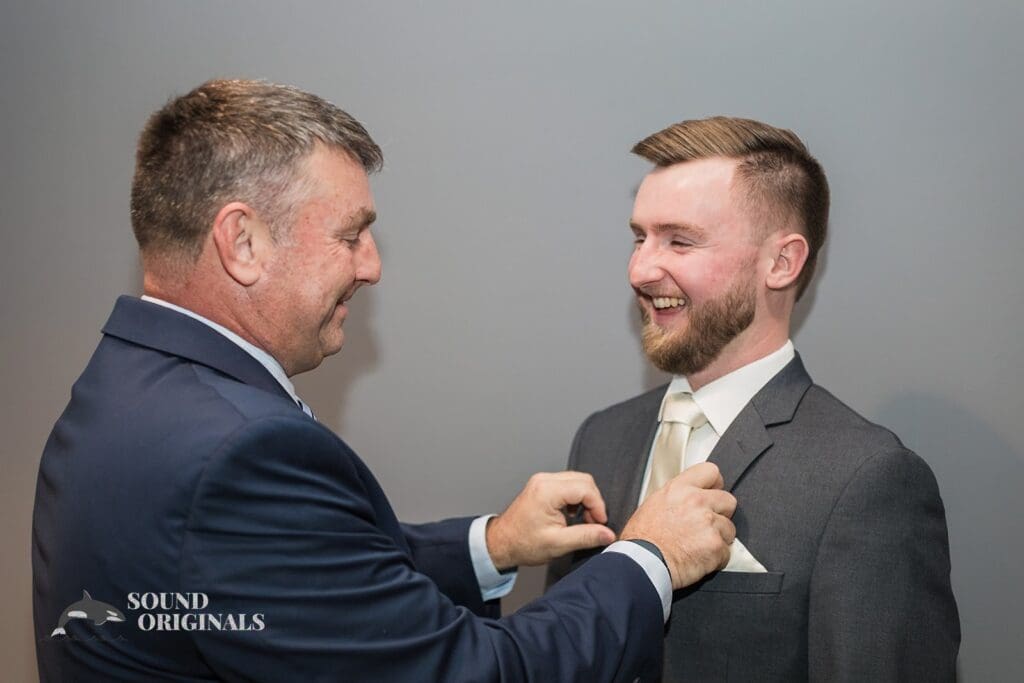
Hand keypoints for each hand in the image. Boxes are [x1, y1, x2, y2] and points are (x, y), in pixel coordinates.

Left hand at [486, 472, 616, 569]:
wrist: (502, 543)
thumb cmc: (523, 543)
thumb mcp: (558, 544)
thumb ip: (586, 536)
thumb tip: (608, 534)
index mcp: (547, 491)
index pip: (586, 489)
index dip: (598, 507)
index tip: (600, 524)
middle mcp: (544, 480)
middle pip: (584, 481)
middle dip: (593, 502)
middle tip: (593, 523)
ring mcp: (542, 481)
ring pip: (577, 481)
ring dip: (585, 500)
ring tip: (583, 521)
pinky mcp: (542, 485)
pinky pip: (568, 484)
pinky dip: (576, 498)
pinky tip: (572, 515)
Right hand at [621, 462, 735, 589]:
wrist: (642, 563)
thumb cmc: (642, 539)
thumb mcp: (653, 504)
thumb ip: (676, 497)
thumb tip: (686, 499)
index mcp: (679, 488)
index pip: (711, 472)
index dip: (714, 485)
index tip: (712, 494)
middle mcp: (696, 501)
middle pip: (728, 500)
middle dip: (721, 514)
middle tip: (707, 525)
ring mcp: (708, 524)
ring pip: (729, 529)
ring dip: (718, 539)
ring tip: (698, 546)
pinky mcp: (716, 546)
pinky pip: (726, 553)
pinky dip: (716, 559)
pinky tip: (698, 559)